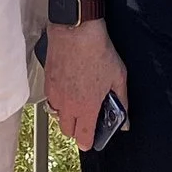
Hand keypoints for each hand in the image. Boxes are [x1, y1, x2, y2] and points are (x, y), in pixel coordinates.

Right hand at [44, 21, 128, 152]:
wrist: (75, 29)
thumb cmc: (97, 50)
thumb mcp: (118, 76)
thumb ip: (122, 102)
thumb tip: (125, 122)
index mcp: (86, 107)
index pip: (83, 138)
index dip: (88, 142)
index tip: (91, 140)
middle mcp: (68, 105)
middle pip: (67, 131)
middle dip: (76, 129)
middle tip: (86, 118)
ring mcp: (55, 94)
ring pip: (57, 115)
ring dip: (66, 115)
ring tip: (76, 101)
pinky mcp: (47, 81)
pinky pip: (51, 99)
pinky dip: (58, 100)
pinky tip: (67, 88)